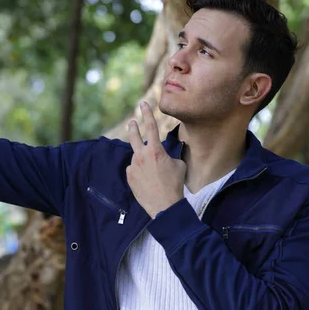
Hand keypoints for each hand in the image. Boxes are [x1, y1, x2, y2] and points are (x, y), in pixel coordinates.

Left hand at [126, 101, 185, 217]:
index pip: (150, 126)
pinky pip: (134, 169)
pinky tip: (147, 180)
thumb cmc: (175, 184)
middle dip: (133, 127)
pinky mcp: (129, 176)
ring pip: (137, 157)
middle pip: (134, 136)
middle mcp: (141, 155)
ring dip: (143, 160)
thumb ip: (170, 155)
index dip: (147, 113)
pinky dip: (139, 171)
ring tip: (153, 173)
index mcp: (155, 150)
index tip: (143, 104)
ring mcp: (133, 166)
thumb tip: (167, 154)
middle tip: (132, 122)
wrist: (164, 205)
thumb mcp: (179, 165)